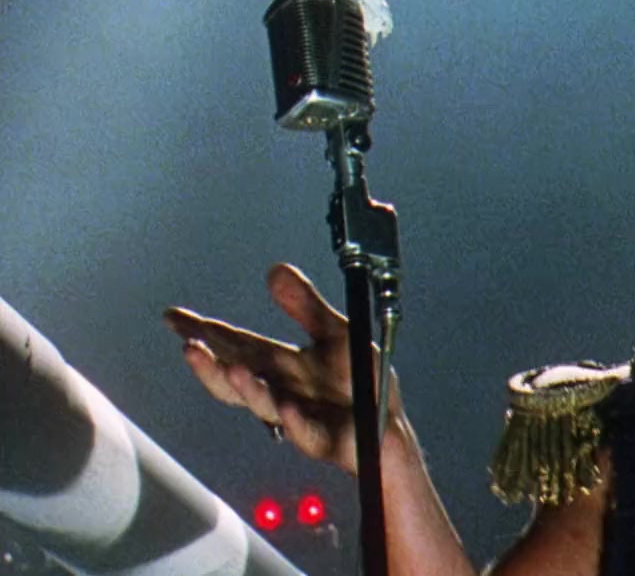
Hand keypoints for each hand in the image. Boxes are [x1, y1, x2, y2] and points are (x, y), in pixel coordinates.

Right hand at [164, 263, 398, 473]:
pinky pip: (303, 431)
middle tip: (190, 347)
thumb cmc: (358, 380)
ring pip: (262, 404)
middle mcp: (279, 389)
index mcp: (279, 363)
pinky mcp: (320, 439)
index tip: (172, 318)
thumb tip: (275, 270)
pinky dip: (293, 419)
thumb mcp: (335, 333)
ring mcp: (295, 416)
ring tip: (232, 369)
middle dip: (210, 364)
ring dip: (247, 387)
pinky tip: (286, 405)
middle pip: (235, 377)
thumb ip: (306, 307)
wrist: (387, 423)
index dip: (204, 332)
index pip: (235, 344)